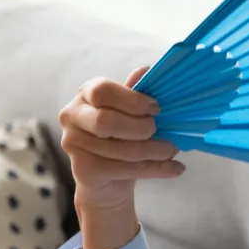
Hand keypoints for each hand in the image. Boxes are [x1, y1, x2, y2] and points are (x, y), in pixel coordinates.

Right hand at [57, 65, 183, 212]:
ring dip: (156, 151)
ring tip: (173, 150)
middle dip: (141, 128)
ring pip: (121, 150)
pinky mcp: (84, 170)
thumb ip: (136, 94)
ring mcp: (73, 144)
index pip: (103, 91)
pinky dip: (157, 169)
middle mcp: (72, 116)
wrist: (108, 178)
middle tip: (158, 131)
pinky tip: (175, 168)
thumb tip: (146, 70)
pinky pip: (125, 169)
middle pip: (106, 122)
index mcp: (85, 93)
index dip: (133, 100)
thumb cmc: (122, 136)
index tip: (156, 108)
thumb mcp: (130, 112)